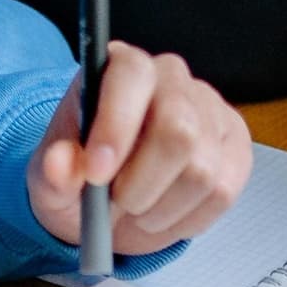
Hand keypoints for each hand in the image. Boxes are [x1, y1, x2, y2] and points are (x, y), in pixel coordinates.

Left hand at [29, 42, 253, 257]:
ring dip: (161, 207)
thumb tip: (61, 165)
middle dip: (142, 182)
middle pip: (177, 127)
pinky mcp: (235, 148)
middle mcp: (172, 79)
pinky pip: (223, 192)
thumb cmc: (83, 178)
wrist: (112, 202)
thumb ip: (52, 173)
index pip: (132, 75)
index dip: (116, 125)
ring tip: (138, 207)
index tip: (97, 173)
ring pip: (202, 170)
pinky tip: (166, 211)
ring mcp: (211, 111)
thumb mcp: (51, 181)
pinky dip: (187, 218)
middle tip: (118, 202)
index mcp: (120, 68)